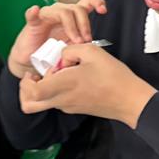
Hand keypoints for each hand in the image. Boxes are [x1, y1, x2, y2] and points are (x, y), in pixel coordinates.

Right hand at [6, 0, 106, 78]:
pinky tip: (35, 11)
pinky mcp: (33, 23)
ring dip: (72, 27)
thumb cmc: (54, 51)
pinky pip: (32, 14)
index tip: (103, 11)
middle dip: (85, 25)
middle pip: (78, 8)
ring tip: (74, 42)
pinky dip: (33, 12)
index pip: (87, 1)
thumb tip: (94, 46)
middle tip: (87, 41)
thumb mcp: (74, 48)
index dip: (97, 1)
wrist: (34, 60)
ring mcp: (47, 15)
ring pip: (63, 11)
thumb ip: (83, 44)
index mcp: (73, 16)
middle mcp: (61, 12)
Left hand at [18, 43, 155, 126]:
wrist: (131, 100)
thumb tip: (62, 58)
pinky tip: (76, 78)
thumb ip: (70, 50)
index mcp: (63, 86)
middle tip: (37, 75)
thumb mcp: (92, 52)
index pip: (31, 92)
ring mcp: (69, 107)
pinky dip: (60, 90)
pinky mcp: (77, 108)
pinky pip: (59, 101)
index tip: (35, 71)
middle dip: (27, 90)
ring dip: (45, 88)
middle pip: (29, 104)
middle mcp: (62, 100)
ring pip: (44, 102)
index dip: (26, 82)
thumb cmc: (114, 77)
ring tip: (62, 74)